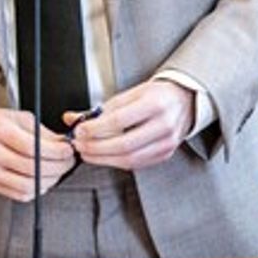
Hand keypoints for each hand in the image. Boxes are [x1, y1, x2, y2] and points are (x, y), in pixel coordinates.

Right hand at [0, 107, 74, 200]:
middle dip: (59, 166)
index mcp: (0, 132)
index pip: (34, 148)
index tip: (68, 150)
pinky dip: (36, 189)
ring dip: (50, 180)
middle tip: (68, 161)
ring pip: (29, 185)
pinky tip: (41, 180)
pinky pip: (19, 194)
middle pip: (34, 168)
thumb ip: (41, 132)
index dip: (57, 152)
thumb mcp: (17, 118)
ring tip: (57, 171)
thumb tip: (63, 144)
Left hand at [69, 78, 194, 171]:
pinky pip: (137, 164)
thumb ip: (102, 108)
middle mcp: (164, 124)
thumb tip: (73, 119)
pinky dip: (117, 162)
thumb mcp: (131, 94)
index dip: (95, 128)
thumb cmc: (156, 95)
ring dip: (103, 158)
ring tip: (88, 152)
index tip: (80, 130)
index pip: (119, 120)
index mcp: (155, 103)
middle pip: (124, 144)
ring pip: (130, 159)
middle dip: (96, 147)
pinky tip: (105, 156)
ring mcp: (167, 142)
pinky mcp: (165, 154)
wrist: (184, 101)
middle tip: (80, 145)